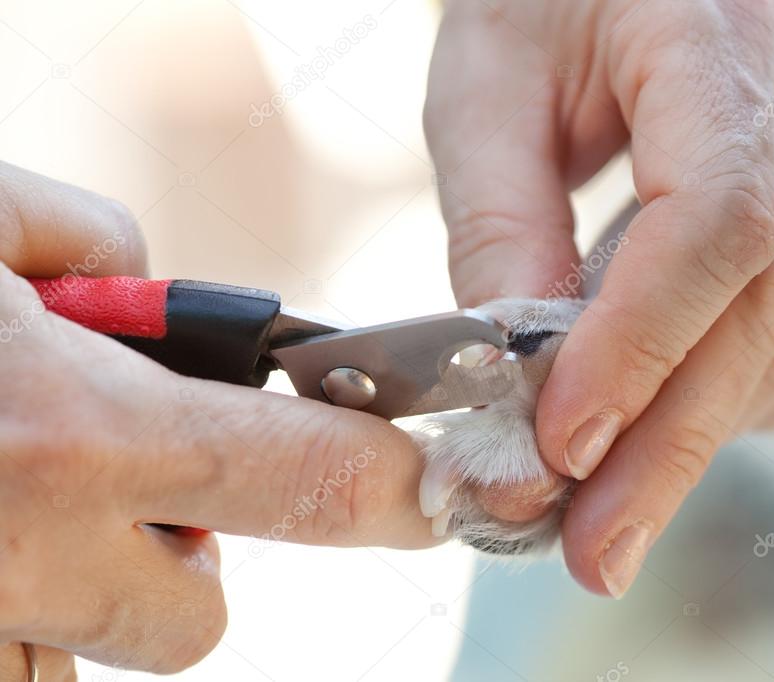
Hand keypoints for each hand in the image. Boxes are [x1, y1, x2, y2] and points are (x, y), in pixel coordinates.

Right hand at [0, 162, 433, 677]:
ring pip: (97, 643)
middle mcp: (32, 559)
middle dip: (188, 553)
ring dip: (86, 577)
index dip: (398, 488)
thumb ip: (88, 241)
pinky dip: (15, 603)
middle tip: (117, 477)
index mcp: (73, 431)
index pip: (317, 482)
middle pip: (196, 617)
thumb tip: (140, 280)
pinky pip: (21, 659)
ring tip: (13, 488)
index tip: (433, 490)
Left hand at [424, 0, 773, 595]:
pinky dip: (735, 389)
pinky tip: (667, 418)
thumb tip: (518, 378)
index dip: (636, 349)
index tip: (558, 444)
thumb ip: (500, 224)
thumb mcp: (486, 83)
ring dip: (700, 428)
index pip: (714, 223)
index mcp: (723, 33)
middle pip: (762, 303)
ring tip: (614, 500)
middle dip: (669, 444)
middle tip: (593, 547)